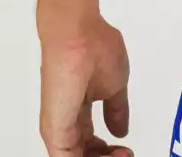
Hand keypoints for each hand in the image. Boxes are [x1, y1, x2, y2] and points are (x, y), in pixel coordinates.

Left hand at [39, 19, 131, 156]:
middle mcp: (66, 122)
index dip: (108, 151)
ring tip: (122, 155)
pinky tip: (113, 156)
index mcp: (79, 111)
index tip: (126, 148)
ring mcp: (58, 128)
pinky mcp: (55, 132)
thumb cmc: (95, 49)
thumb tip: (121, 127)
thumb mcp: (115, 84)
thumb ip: (117, 109)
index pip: (90, 143)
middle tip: (125, 154)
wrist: (77, 36)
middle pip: (84, 153)